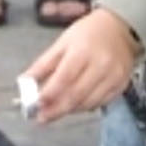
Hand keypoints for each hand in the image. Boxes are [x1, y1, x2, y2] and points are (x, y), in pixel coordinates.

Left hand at [23, 7, 139, 123]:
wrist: (119, 28)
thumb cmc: (87, 33)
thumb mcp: (62, 42)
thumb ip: (43, 64)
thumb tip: (24, 82)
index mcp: (83, 51)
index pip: (64, 78)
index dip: (49, 94)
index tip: (36, 105)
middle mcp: (100, 65)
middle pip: (76, 95)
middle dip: (56, 109)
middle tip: (42, 118)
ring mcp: (113, 77)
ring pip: (88, 103)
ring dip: (70, 110)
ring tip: (56, 111)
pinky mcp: (121, 85)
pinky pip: (101, 103)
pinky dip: (85, 107)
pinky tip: (75, 105)